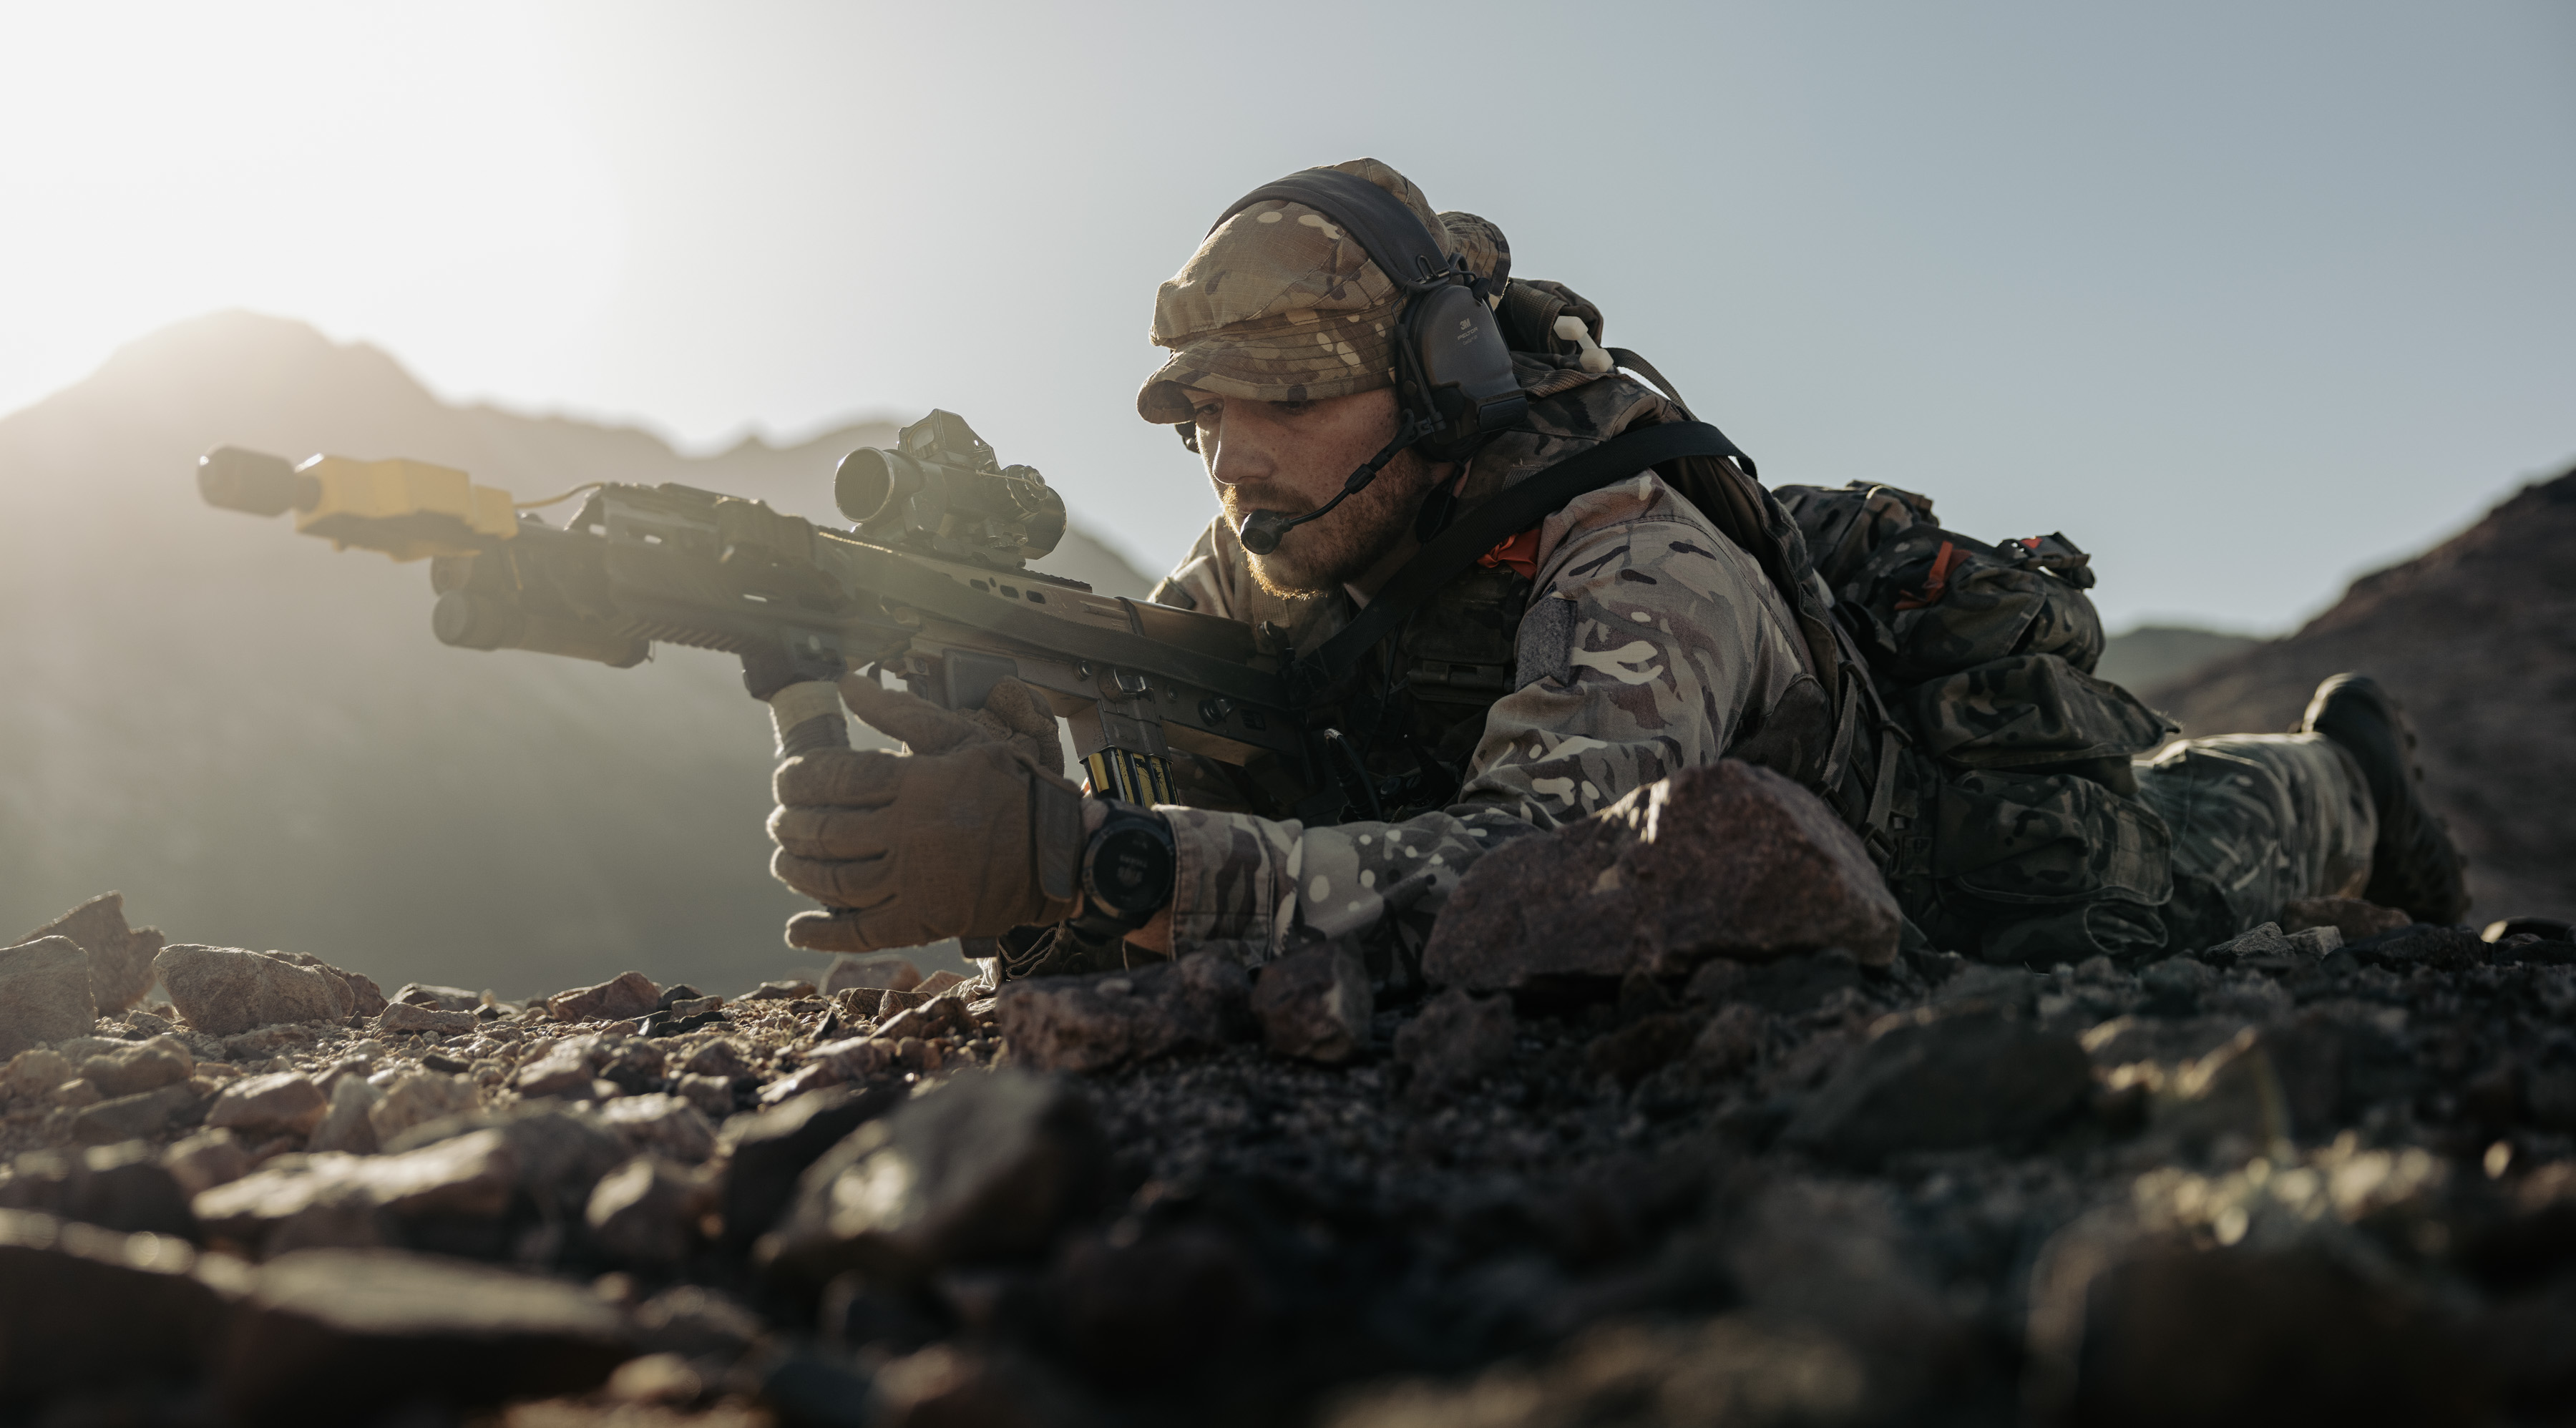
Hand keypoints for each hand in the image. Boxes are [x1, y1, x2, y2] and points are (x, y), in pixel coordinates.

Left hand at [768, 675, 1081, 952]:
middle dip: (789, 825)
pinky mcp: (921, 919)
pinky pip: (860, 931)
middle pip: (826, 830)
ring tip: (783, 861)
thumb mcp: (962, 737)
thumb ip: (900, 712)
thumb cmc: (1013, 789)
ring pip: (833, 880)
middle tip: (778, 820)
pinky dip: (822, 933)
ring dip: (797, 871)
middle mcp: (907, 832)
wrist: (1059, 851)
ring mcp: (912, 881)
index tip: (784, 779)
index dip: (798, 778)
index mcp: (915, 783)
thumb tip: (848, 684)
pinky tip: (795, 929)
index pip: (835, 777)